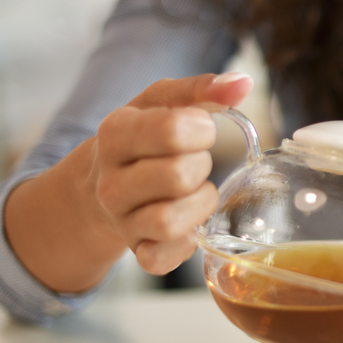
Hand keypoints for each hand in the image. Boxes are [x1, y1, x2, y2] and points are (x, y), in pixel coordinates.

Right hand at [5, 72, 253, 292]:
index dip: (201, 130)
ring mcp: (121, 220)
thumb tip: (242, 83)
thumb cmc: (143, 138)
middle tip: (197, 162)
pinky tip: (189, 224)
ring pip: (171, 221)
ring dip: (200, 204)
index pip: (172, 130)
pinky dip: (186, 244)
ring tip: (197, 191)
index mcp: (115, 134)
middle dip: (202, 166)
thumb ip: (202, 89)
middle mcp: (110, 181)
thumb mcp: (162, 103)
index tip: (200, 130)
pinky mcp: (135, 251)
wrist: (100, 183)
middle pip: (178, 177)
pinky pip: (164, 258)